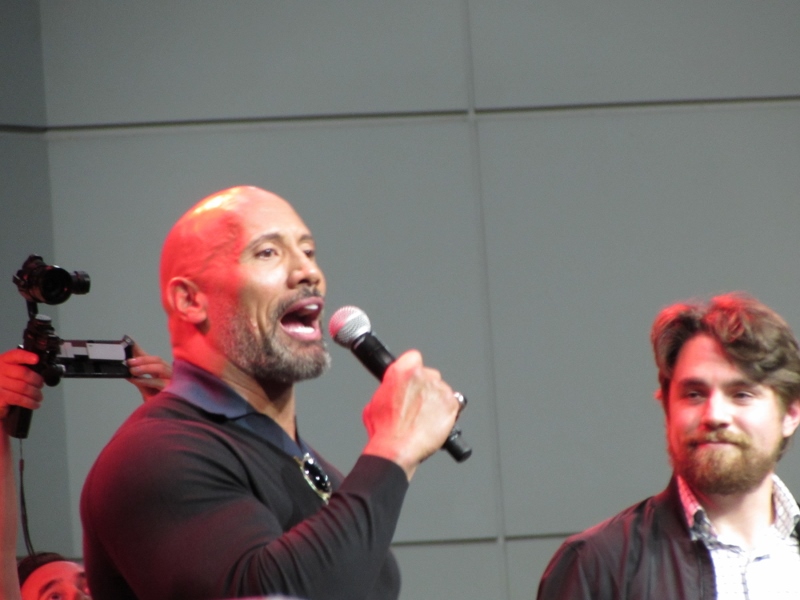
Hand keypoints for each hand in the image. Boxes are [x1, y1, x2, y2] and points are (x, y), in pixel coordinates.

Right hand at [0, 349, 43, 419]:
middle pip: (23, 373)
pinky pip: (18, 399)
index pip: (15, 355)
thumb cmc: (5, 384)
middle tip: (40, 385)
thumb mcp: (11, 371)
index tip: (36, 359)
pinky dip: (29, 402)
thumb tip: (41, 371)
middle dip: (36, 380)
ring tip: (39, 397)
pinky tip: (34, 404)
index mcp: (4, 361)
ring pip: (22, 387)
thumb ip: (23, 368)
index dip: (26, 356)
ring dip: (35, 393)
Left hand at [125, 341, 171, 401]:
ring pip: (160, 367)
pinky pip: (157, 381)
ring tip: (132, 370)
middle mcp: (169, 374)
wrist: (169, 417)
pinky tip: (135, 379)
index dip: (141, 350)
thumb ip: (139, 381)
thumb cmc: (161, 403)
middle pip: (157, 360)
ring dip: (144, 367)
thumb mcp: (147, 390)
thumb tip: (128, 373)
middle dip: (142, 358)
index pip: (151, 359)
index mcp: (164, 373)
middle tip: (129, 361)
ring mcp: (172, 380)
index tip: (129, 343)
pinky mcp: (172, 389)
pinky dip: (145, 379)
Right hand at [362, 350, 460, 479]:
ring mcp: (439, 389)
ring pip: (441, 389)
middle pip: (429, 374)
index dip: (412, 369)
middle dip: (425, 386)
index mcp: (402, 370)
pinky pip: (454, 402)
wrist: (397, 448)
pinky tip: (435, 422)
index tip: (411, 380)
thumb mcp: (375, 401)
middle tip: (417, 403)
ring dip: (436, 399)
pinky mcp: (452, 403)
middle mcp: (422, 375)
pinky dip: (447, 411)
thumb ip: (389, 387)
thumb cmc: (384, 429)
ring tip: (425, 417)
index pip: (413, 357)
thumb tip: (394, 389)